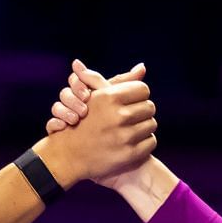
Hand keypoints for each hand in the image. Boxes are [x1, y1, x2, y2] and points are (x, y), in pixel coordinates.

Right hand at [34, 59, 155, 185]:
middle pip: (150, 107)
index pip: (142, 89)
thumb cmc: (84, 121)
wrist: (69, 155)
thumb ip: (120, 80)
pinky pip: (151, 142)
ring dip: (143, 126)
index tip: (130, 101)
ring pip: (152, 124)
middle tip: (131, 116)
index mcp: (109, 98)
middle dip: (141, 110)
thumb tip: (142, 66)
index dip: (137, 95)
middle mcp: (118, 116)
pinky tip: (132, 142)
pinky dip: (144, 142)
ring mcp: (124, 137)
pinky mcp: (130, 154)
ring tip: (131, 129)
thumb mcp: (97, 96)